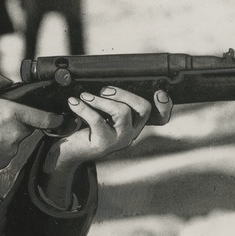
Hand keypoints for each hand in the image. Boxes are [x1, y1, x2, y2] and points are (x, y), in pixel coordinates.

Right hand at [0, 72, 62, 170]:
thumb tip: (8, 83)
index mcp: (12, 114)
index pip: (45, 118)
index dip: (54, 117)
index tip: (57, 117)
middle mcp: (15, 134)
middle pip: (26, 126)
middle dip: (17, 120)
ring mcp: (9, 150)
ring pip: (16, 138)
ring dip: (7, 133)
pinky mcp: (1, 162)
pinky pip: (7, 150)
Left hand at [40, 88, 172, 208]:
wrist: (69, 152)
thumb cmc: (86, 129)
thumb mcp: (103, 115)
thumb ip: (111, 102)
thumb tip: (107, 83)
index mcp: (134, 124)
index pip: (160, 117)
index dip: (165, 106)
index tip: (158, 93)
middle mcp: (131, 133)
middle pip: (143, 108)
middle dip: (124, 93)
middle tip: (104, 90)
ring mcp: (119, 140)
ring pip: (122, 112)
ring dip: (101, 100)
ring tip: (85, 96)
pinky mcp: (104, 143)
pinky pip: (97, 119)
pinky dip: (83, 107)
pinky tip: (73, 103)